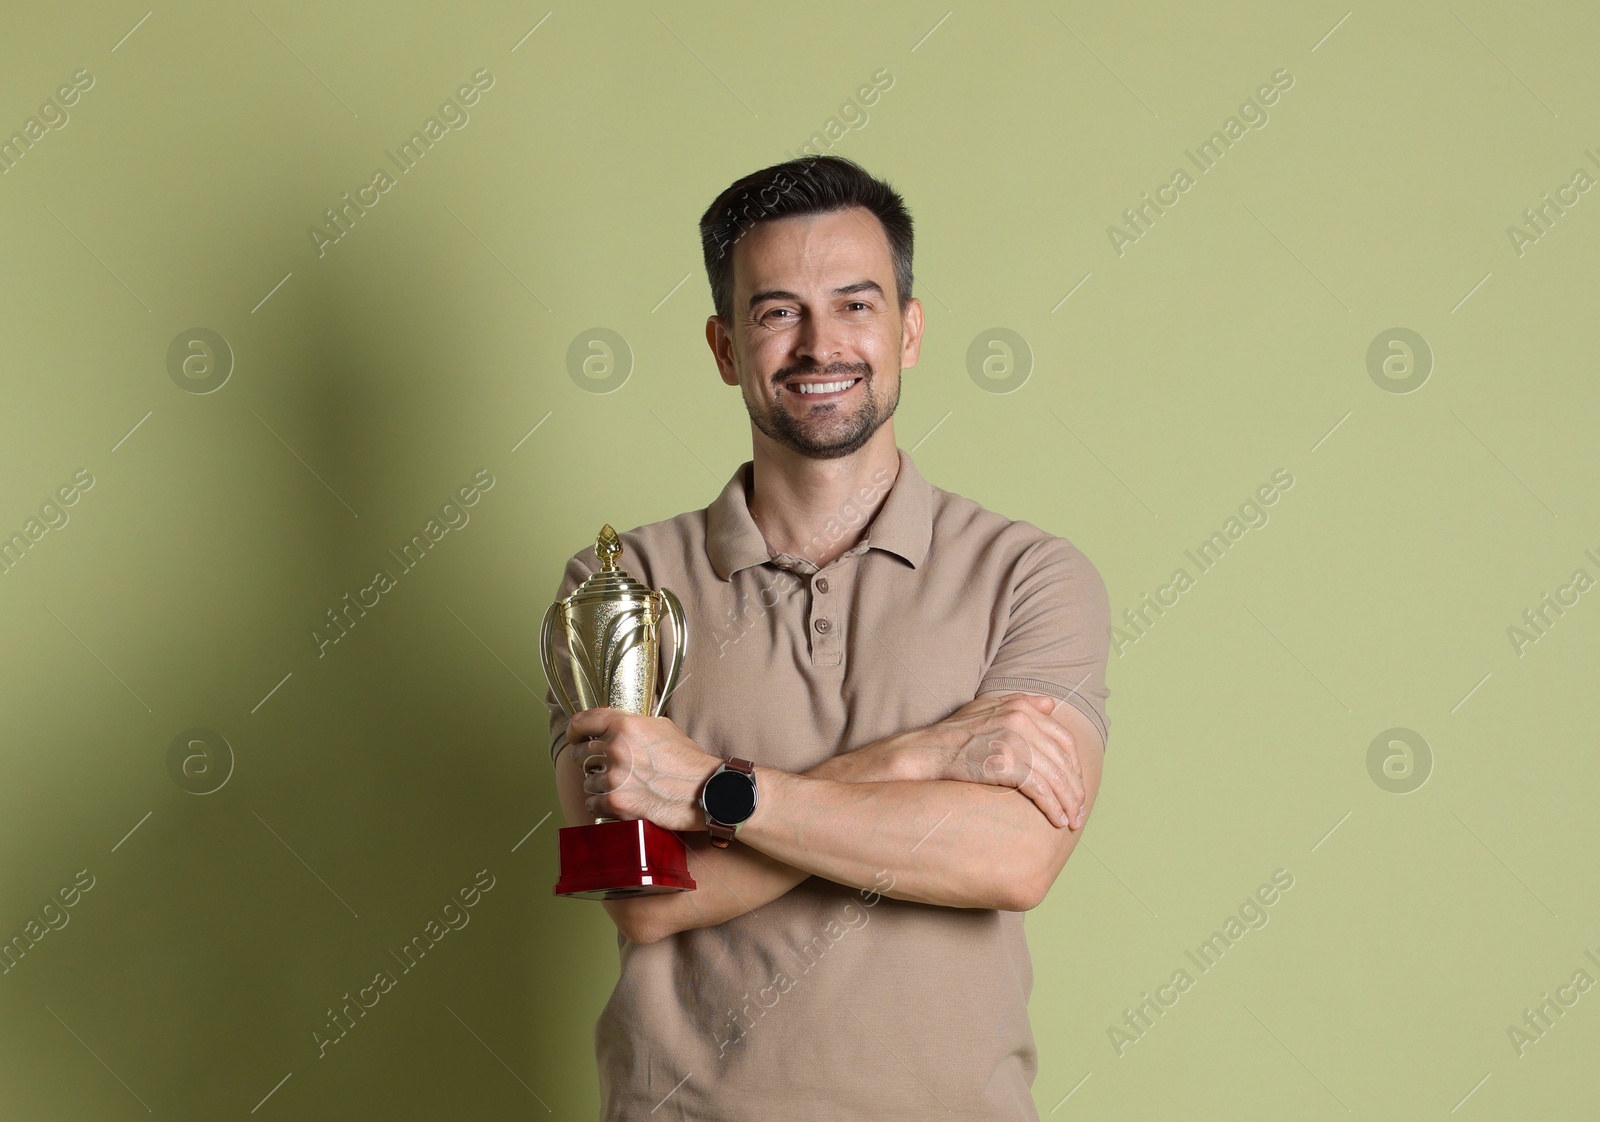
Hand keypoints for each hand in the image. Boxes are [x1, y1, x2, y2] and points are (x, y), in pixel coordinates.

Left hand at [567, 708, 720, 831]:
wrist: (705, 790)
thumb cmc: (688, 761)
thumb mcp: (662, 727)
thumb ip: (634, 725)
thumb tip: (615, 727)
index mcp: (625, 725)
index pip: (583, 721)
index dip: (574, 730)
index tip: (575, 736)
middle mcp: (615, 748)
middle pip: (581, 754)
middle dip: (590, 761)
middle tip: (606, 767)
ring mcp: (613, 777)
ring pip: (587, 781)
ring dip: (599, 785)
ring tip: (621, 787)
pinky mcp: (616, 802)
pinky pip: (592, 803)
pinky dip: (602, 805)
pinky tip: (618, 802)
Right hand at [877, 693, 1086, 828]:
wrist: (924, 753)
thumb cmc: (952, 735)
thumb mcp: (987, 709)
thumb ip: (1021, 704)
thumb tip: (1051, 704)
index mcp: (1021, 707)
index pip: (1063, 740)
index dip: (1074, 767)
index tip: (1076, 787)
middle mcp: (1021, 719)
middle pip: (1062, 760)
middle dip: (1074, 789)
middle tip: (1078, 812)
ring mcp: (1012, 740)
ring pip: (1054, 776)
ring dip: (1067, 802)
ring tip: (1070, 822)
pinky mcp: (1004, 762)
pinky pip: (1039, 788)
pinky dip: (1052, 807)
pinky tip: (1057, 820)